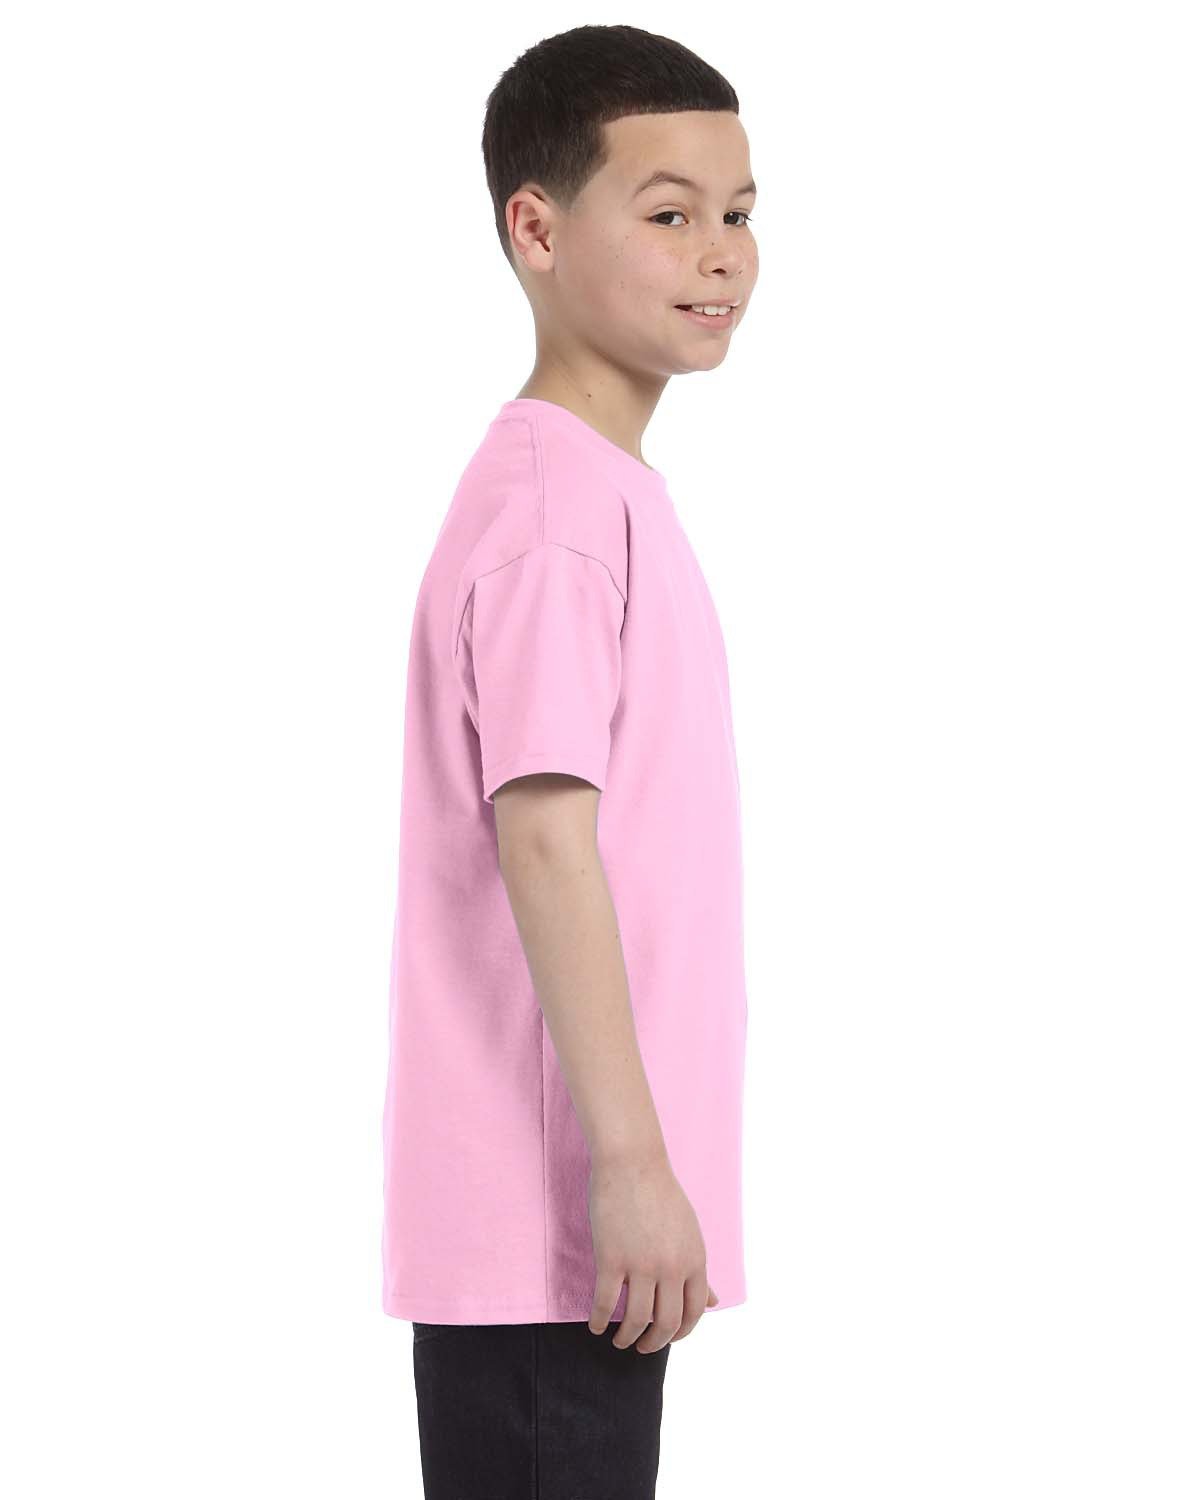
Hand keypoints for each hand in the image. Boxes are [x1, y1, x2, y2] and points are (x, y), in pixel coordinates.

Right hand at [586, 1150, 718, 1350]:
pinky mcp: (612, 1259)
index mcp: (695, 1259)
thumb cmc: (660, 1192)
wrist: (632, 1162)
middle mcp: (672, 1267)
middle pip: (666, 1323)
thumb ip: (697, 1269)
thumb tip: (712, 1301)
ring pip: (636, 1320)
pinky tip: (595, 1326)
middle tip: (643, 1347)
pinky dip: (599, 1320)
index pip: (694, 1311)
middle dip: (654, 1343)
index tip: (668, 1338)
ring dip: (627, 1338)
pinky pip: (606, 1303)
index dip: (681, 1332)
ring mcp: (642, 1265)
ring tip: (619, 1341)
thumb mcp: (689, 1231)